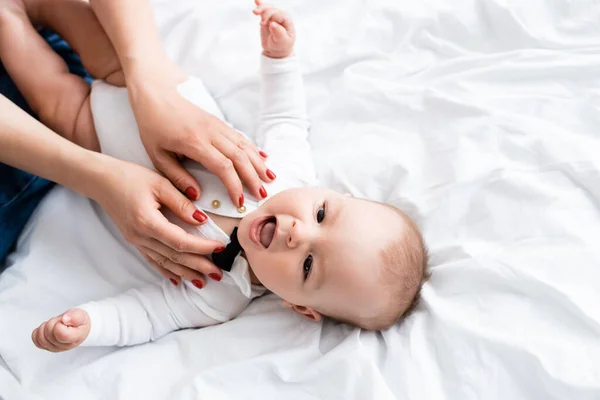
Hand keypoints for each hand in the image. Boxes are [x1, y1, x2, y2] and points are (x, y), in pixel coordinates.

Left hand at [32, 309, 89, 351]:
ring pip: (41, 337)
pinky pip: (36, 339)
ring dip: (45, 326)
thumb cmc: (79, 321)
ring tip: (55, 324)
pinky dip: (38, 331)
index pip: (61, 335)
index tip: (65, 320)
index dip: (59, 324)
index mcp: (76, 339)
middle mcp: (65, 346)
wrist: (76, 326)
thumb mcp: (82, 315)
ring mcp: (55, 348)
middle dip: (53, 322)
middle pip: (49, 334)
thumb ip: (76, 316)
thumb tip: (65, 319)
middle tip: (61, 321)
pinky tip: (46, 329)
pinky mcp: (47, 347)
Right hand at [92, 155, 224, 285]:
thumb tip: (201, 220)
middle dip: (198, 266)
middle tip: (218, 274)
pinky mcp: (134, 241)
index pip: (181, 242)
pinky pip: (153, 260)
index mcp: (148, 222)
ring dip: (185, 273)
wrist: (101, 180)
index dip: (202, 247)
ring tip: (203, 282)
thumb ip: (181, 203)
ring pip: (164, 262)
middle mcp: (141, 236)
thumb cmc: (130, 177)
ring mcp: (136, 241)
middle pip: (174, 257)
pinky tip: (178, 280)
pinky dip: (167, 271)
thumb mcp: (160, 183)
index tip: (221, 247)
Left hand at [126, 60, 273, 206]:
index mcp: (195, 142)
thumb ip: (177, 177)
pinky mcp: (218, 122)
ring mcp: (217, 125)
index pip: (223, 166)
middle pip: (239, 156)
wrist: (155, 94)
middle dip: (253, 177)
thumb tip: (196, 195)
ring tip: (269, 179)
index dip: (234, 185)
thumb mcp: (157, 156)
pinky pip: (240, 137)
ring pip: (244, 145)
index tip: (239, 200)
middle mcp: (210, 133)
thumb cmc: (153, 126)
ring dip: (258, 163)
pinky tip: (263, 158)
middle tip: (261, 194)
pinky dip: (254, 149)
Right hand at [253, 0, 295, 58]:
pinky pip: (263, 10)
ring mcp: (273, 17)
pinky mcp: (266, 18)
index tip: (268, 25)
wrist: (276, 50)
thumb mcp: (282, 42)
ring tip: (255, 12)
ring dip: (261, 8)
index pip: (279, 14)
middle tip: (262, 24)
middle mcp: (281, 16)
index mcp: (287, 21)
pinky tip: (256, 1)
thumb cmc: (282, 46)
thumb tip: (272, 23)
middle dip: (266, 15)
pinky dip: (260, 5)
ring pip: (267, 8)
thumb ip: (279, 33)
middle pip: (272, 10)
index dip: (273, 17)